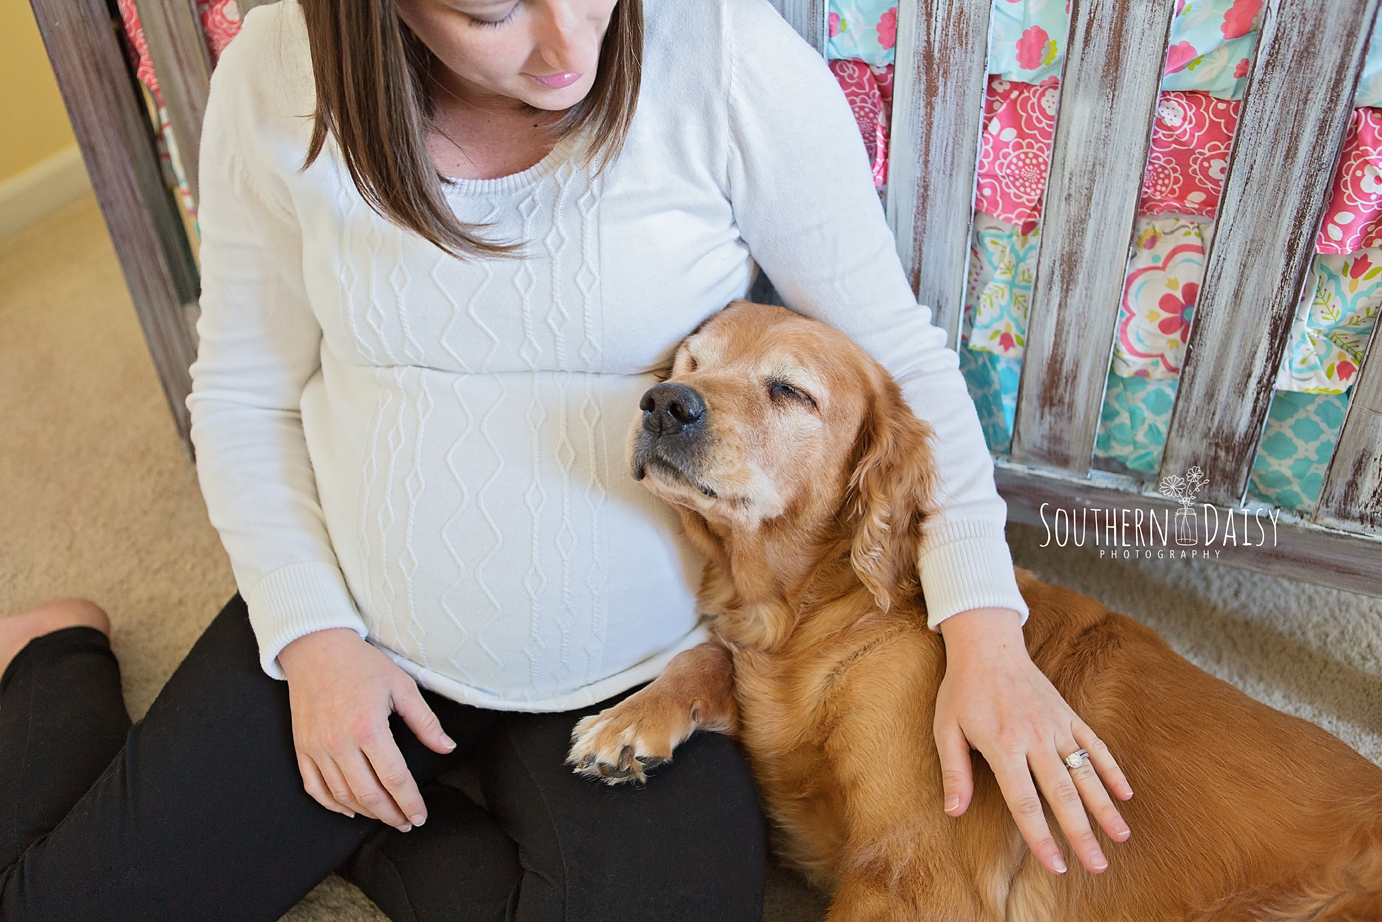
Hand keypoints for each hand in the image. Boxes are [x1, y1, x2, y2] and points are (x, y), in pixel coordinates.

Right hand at [278, 628, 455, 829]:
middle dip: (391, 815)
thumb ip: (425, 722)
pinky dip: (333, 804)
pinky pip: (315, 788)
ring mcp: (317, 748)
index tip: (420, 816)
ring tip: (385, 816)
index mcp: (368, 728)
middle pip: (369, 795)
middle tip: (406, 823)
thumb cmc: (360, 664)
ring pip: (343, 796)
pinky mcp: (302, 748)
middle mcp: (339, 743)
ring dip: (367, 812)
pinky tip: (350, 809)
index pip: (394, 778)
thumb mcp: (401, 686)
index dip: (410, 802)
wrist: (315, 647)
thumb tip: (446, 747)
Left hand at [934, 608, 1132, 874]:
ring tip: (1120, 837)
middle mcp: (1034, 738)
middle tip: (1097, 866)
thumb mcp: (946, 728)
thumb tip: (953, 812)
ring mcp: (1056, 725)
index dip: (1041, 837)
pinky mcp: (1068, 714)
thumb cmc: (962, 691)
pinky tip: (1126, 794)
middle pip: (1063, 793)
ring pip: (1085, 772)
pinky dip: (1111, 769)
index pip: (1025, 801)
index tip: (1056, 865)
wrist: (988, 645)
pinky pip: (1095, 744)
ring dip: (1104, 806)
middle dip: (1082, 832)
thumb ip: (954, 771)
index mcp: (1003, 745)